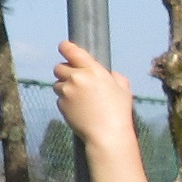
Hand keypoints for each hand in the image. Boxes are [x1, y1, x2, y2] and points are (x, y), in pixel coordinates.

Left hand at [50, 39, 153, 181]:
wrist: (107, 135)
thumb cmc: (119, 112)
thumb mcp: (123, 89)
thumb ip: (114, 77)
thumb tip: (109, 74)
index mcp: (93, 70)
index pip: (72, 51)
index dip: (66, 47)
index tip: (63, 46)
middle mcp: (77, 78)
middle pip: (59, 67)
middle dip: (65, 71)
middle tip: (75, 79)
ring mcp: (66, 91)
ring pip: (58, 83)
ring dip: (65, 87)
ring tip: (80, 99)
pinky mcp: (61, 104)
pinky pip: (59, 98)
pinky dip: (65, 101)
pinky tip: (78, 109)